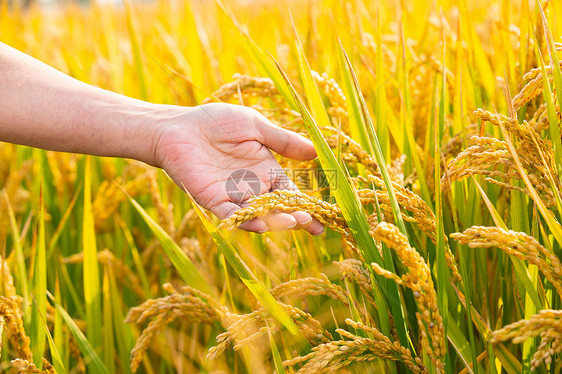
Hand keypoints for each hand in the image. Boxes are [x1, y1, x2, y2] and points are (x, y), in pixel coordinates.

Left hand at [151, 103, 323, 234]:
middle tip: (308, 224)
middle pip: (277, 208)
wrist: (179, 125)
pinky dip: (243, 219)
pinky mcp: (211, 198)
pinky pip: (230, 212)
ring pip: (256, 214)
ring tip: (290, 222)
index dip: (306, 207)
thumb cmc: (217, 122)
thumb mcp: (255, 126)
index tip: (322, 220)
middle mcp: (252, 187)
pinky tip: (258, 223)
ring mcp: (232, 195)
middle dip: (293, 217)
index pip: (290, 194)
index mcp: (266, 170)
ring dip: (273, 220)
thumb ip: (282, 141)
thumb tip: (315, 152)